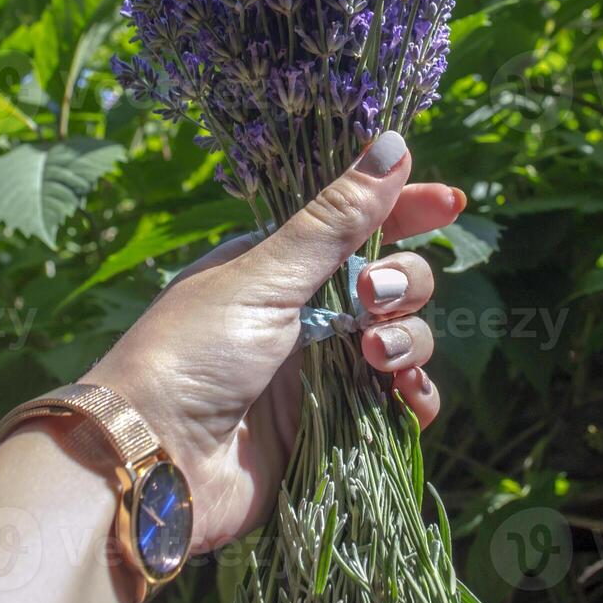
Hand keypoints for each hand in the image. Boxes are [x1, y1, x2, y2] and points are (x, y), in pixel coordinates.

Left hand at [84, 130, 463, 551]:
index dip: (405, 211)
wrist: (153, 458)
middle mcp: (308, 315)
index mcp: (281, 266)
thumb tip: (393, 145)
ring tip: (375, 356)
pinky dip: (413, 397)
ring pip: (403, 341)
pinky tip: (407, 396)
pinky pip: (398, 405)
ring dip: (409, 341)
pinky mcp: (336, 429)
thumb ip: (333, 220)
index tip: (448, 202)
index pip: (359, 226)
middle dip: (404, 283)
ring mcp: (324, 373)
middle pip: (393, 282)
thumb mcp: (262, 276)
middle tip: (375, 299)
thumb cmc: (190, 352)